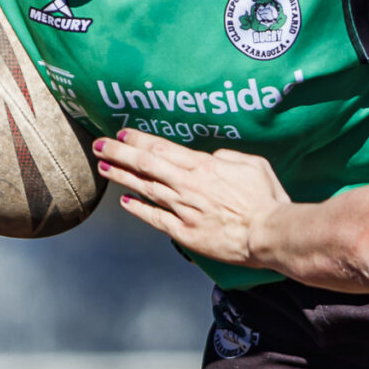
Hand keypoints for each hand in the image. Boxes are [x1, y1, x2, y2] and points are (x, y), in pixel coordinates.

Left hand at [93, 129, 288, 264]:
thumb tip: (212, 157)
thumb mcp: (253, 164)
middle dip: (119, 153)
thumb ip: (228, 156)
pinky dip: (138, 208)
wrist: (269, 233)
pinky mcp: (185, 233)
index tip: (122, 134)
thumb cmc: (266, 199)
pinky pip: (155, 218)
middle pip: (145, 164)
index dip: (138, 140)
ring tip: (104, 167)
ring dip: (122, 176)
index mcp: (204, 166)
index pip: (162, 148)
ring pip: (145, 188)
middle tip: (100, 145)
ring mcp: (184, 210)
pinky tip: (125, 201)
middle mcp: (188, 185)